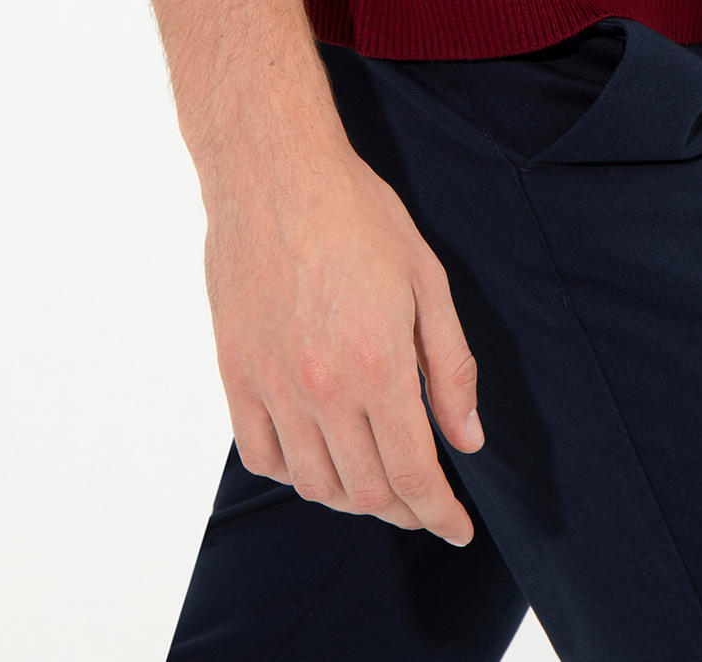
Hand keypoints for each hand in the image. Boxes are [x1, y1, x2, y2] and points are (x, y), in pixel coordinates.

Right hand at [205, 118, 484, 546]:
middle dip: (404, 511)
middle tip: (423, 504)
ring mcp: (272, 385)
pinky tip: (316, 458)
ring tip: (376, 484)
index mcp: (378, 366)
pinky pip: (261, 455)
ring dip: (352, 498)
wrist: (274, 171)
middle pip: (367, 490)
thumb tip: (466, 439)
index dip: (439, 514)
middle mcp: (323, 388)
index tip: (457, 529)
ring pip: (313, 483)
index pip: (414, 474)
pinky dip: (293, 474)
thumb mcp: (427, 280)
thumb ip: (451, 366)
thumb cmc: (357, 214)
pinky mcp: (235, 374)